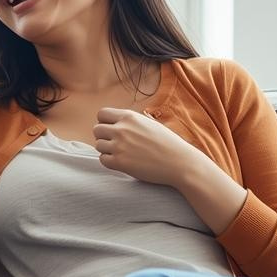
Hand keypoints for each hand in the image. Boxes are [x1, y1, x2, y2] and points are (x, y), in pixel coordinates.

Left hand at [92, 107, 208, 187]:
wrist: (179, 162)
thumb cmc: (167, 143)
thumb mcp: (149, 123)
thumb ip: (130, 121)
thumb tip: (113, 122)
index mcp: (129, 117)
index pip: (101, 114)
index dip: (104, 122)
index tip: (112, 130)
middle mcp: (122, 129)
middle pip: (96, 130)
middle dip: (103, 137)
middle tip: (116, 144)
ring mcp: (119, 146)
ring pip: (98, 145)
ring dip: (107, 150)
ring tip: (122, 153)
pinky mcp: (119, 162)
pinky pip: (102, 160)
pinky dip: (110, 161)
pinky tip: (123, 162)